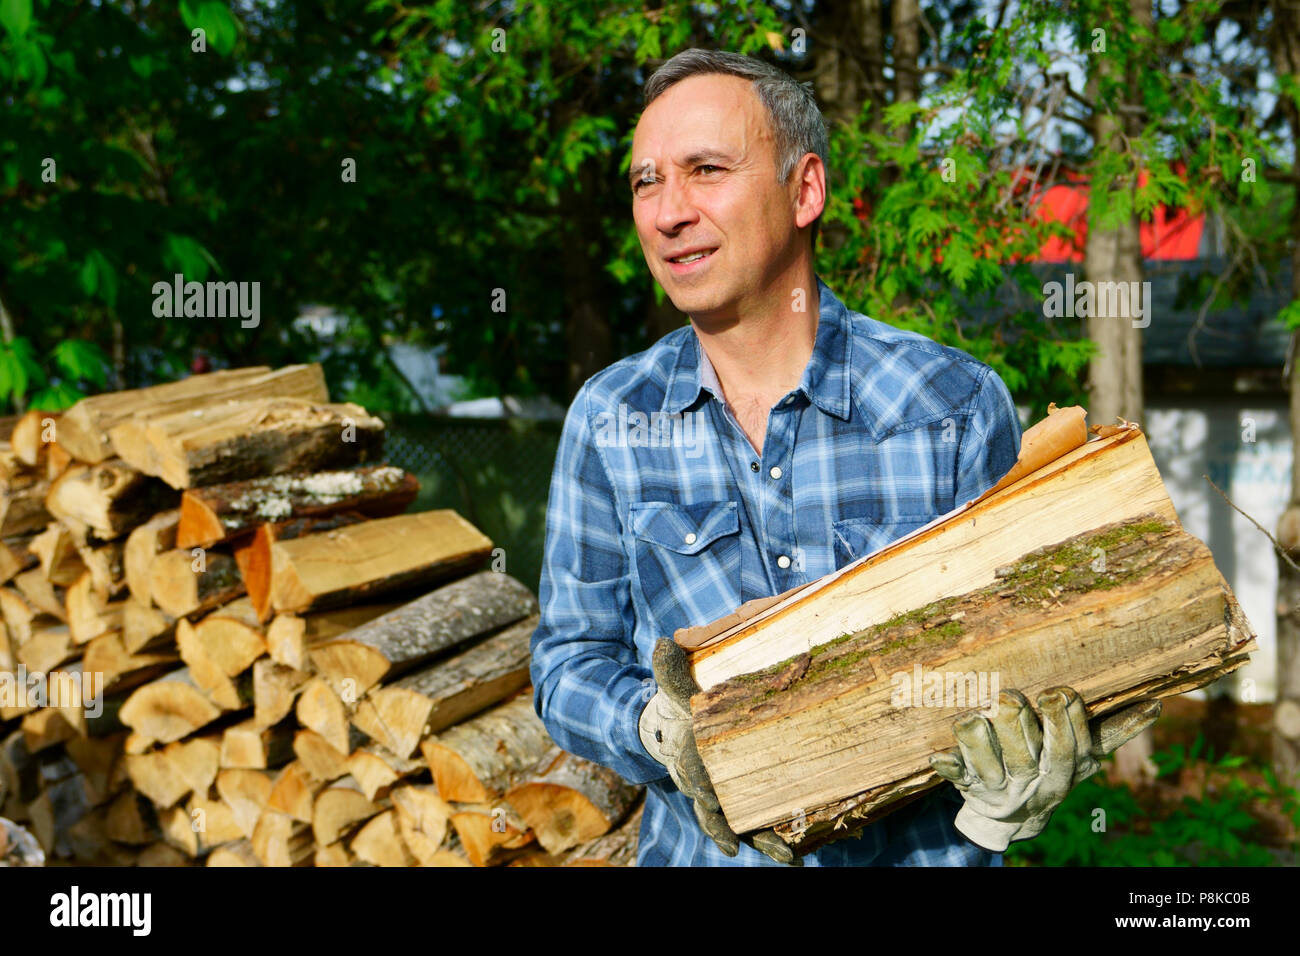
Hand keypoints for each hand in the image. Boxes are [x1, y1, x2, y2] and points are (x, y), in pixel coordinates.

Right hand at [639, 637, 798, 864]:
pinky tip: (798, 853)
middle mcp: (701, 783)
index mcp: (687, 755)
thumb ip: (671, 670)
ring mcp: (721, 797)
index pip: (688, 771)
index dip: (696, 782)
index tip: (704, 792)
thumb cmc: (682, 707)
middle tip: (735, 842)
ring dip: (760, 842)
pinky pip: (756, 826)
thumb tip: (663, 643)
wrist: (679, 729)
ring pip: (738, 825)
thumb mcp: (676, 687)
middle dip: (722, 826)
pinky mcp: (741, 803)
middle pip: (710, 810)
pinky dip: (774, 840)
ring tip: (786, 856)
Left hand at [929, 686, 1160, 851]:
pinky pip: (956, 778)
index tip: (1059, 692)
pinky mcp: (967, 786)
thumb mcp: (1084, 756)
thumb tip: (1158, 705)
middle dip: (1018, 725)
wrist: (1012, 815)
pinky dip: (948, 768)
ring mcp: (997, 786)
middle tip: (1010, 697)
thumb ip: (1113, 731)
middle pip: (1025, 754)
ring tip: (971, 715)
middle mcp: (1030, 780)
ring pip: (987, 764)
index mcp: (1062, 771)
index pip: (1069, 748)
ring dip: (978, 740)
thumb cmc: (1051, 768)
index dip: (1064, 722)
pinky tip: (939, 756)